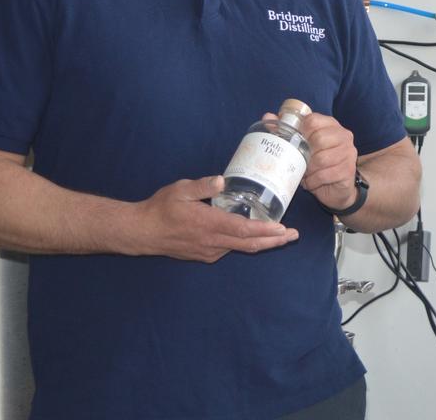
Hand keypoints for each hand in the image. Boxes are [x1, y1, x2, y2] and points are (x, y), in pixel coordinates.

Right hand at [132, 176, 298, 262]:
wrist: (142, 233)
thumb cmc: (160, 208)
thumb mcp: (180, 190)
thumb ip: (202, 185)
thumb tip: (221, 180)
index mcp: (209, 224)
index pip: (244, 230)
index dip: (265, 231)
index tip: (284, 229)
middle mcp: (213, 241)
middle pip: (250, 244)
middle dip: (274, 240)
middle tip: (294, 235)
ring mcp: (209, 251)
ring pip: (241, 248)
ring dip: (262, 243)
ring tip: (281, 236)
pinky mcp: (205, 255)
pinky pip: (230, 249)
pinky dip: (245, 244)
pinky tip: (253, 236)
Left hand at [292, 112, 359, 209]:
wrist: (339, 188)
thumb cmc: (318, 164)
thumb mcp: (304, 146)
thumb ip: (287, 131)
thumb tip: (267, 117)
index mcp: (331, 125)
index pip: (313, 120)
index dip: (299, 132)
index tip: (293, 144)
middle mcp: (343, 136)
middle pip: (318, 139)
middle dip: (304, 154)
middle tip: (298, 162)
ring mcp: (348, 153)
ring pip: (321, 159)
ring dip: (308, 169)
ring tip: (304, 174)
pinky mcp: (348, 170)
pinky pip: (325, 174)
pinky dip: (314, 181)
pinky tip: (311, 183)